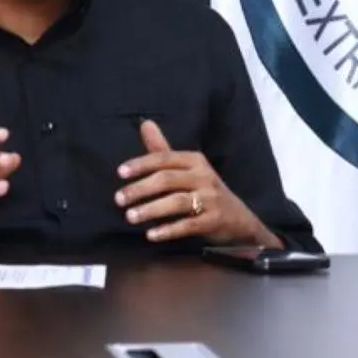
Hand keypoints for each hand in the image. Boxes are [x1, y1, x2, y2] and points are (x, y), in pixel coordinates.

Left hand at [115, 121, 280, 246]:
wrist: (239, 218)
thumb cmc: (205, 190)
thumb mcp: (187, 168)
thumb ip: (163, 149)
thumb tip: (145, 123)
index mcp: (195, 160)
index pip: (164, 158)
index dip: (141, 164)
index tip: (120, 173)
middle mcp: (204, 176)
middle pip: (167, 179)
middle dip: (141, 189)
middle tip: (118, 199)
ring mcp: (211, 199)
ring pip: (177, 202)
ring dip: (151, 210)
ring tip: (130, 217)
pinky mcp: (214, 220)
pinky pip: (188, 225)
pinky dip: (169, 230)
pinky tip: (150, 234)